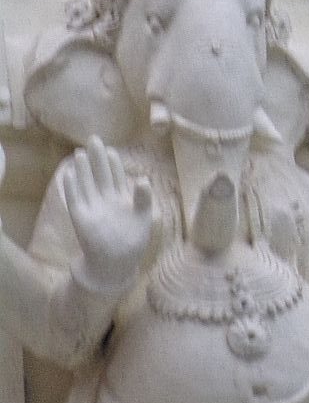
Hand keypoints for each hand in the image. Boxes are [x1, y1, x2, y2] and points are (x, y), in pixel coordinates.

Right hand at [61, 137, 154, 295]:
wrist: (117, 263)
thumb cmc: (133, 241)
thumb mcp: (144, 218)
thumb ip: (144, 198)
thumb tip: (142, 179)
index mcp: (121, 199)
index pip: (116, 176)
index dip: (114, 163)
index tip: (112, 149)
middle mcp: (106, 200)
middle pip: (100, 175)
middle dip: (97, 158)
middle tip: (93, 138)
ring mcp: (93, 208)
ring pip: (87, 184)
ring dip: (82, 169)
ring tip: (79, 153)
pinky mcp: (81, 219)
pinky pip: (75, 200)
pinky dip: (72, 187)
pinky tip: (69, 174)